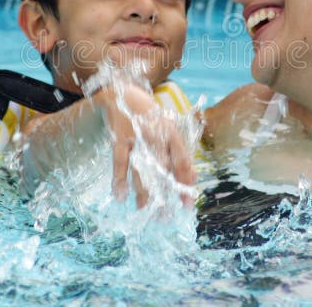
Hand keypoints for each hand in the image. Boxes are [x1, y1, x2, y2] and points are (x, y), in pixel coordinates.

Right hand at [97, 83, 195, 207]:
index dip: (186, 186)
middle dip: (164, 196)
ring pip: (143, 169)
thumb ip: (179, 153)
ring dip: (144, 193)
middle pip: (163, 171)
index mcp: (172, 134)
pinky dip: (119, 179)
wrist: (124, 93)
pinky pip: (120, 162)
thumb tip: (192, 178)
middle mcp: (157, 136)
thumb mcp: (168, 131)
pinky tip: (120, 196)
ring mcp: (137, 137)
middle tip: (164, 218)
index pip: (183, 163)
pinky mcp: (119, 138)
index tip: (187, 207)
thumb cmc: (150, 117)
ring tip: (144, 212)